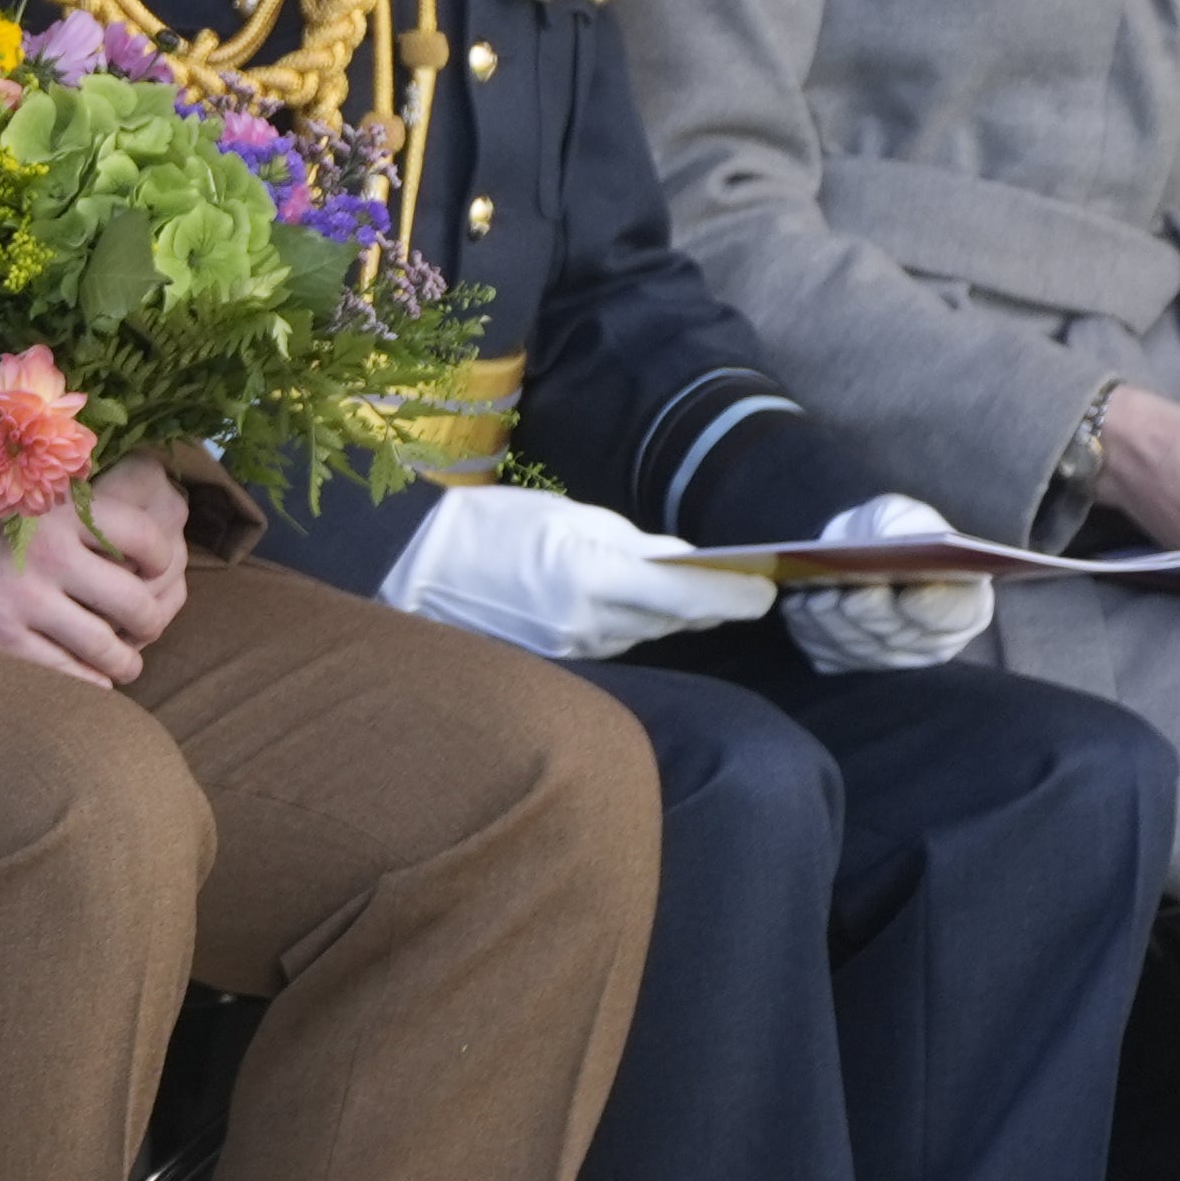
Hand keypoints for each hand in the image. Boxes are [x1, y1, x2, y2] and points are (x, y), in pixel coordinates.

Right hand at [0, 456, 186, 685]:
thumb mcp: (5, 473)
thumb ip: (57, 478)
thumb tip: (122, 468)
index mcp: (57, 507)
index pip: (147, 539)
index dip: (163, 561)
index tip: (152, 571)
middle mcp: (48, 556)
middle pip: (137, 606)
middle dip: (149, 624)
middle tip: (141, 627)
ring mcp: (24, 605)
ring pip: (108, 651)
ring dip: (124, 662)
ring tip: (119, 659)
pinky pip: (69, 677)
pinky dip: (89, 684)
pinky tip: (85, 676)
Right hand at [373, 483, 777, 661]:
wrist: (412, 569)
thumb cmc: (490, 526)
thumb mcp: (566, 517)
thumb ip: (632, 545)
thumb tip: (685, 564)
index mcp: (593, 577)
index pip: (686, 596)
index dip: (733, 596)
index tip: (767, 591)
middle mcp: (587, 623)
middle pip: (672, 621)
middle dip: (710, 605)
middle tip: (747, 589)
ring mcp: (570, 650)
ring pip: (643, 634)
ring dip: (669, 616)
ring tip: (694, 596)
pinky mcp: (554, 663)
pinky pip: (611, 644)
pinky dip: (630, 626)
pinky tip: (634, 610)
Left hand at [786, 491, 994, 676]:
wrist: (859, 548)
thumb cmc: (888, 530)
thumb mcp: (901, 514)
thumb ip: (904, 526)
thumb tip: (894, 543)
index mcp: (965, 599)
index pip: (956, 613)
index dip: (933, 606)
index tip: (909, 594)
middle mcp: (936, 640)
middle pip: (902, 637)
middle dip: (868, 615)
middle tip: (844, 595)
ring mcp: (896, 658)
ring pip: (862, 651)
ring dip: (834, 625)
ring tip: (813, 599)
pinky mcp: (855, 664)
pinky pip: (832, 658)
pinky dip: (811, 635)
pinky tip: (800, 611)